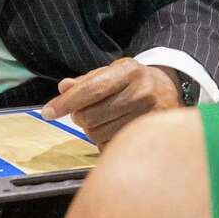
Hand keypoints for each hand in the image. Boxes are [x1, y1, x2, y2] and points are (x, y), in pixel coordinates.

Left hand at [40, 58, 180, 147]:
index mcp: (129, 71)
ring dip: (91, 129)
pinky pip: (109, 146)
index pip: (91, 89)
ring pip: (97, 134)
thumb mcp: (112, 72)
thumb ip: (86, 81)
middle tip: (86, 111)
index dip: (66, 102)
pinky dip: (103, 140)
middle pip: (91, 115)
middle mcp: (141, 93)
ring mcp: (147, 117)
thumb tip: (63, 87)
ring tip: (103, 118)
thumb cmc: (134, 81)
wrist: (171, 92)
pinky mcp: (148, 137)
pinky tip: (113, 128)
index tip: (47, 112)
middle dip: (79, 116)